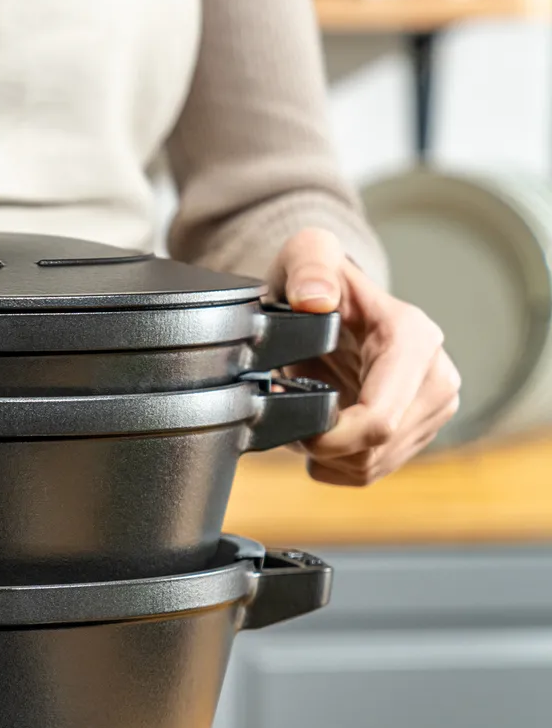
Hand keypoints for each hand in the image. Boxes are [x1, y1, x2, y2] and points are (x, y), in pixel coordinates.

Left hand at [270, 228, 461, 485]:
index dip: (332, 437)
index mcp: (413, 338)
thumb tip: (315, 300)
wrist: (331, 301)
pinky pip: (369, 473)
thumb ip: (309, 266)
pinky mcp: (418, 433)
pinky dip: (334, 464)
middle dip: (323, 443)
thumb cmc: (317, 279)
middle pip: (375, 448)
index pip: (381, 418)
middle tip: (290, 409)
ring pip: (371, 466)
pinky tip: (321, 429)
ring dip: (326, 453)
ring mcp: (432, 409)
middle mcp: (436, 376)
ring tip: (305, 410)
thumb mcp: (305, 254)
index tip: (294, 428)